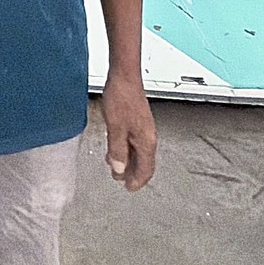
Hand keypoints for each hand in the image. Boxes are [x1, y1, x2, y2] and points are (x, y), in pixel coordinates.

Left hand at [101, 76, 156, 190]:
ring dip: (127, 161)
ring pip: (138, 152)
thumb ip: (117, 150)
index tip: (129, 188)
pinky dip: (126, 150)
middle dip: (132, 173)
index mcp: (146, 141)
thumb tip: (119, 170)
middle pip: (144, 162)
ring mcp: (143, 129)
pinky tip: (115, 148)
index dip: (137, 181)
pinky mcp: (137, 121)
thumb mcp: (115, 128)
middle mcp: (148, 136)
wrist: (124, 77)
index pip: (146, 169)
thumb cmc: (121, 98)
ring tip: (115, 167)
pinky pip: (134, 142)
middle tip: (120, 180)